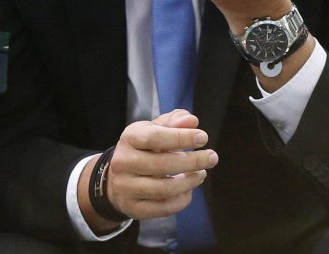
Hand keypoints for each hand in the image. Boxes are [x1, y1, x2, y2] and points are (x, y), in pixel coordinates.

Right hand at [79, 109, 217, 231]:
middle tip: (212, 157)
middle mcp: (123, 162)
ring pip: (163, 189)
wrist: (116, 177)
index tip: (203, 138)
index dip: (181, 137)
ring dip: (189, 182)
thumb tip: (191, 121)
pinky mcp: (132, 208)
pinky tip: (189, 190)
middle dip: (192, 162)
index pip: (155, 137)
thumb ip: (174, 122)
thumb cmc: (142, 148)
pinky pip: (162, 208)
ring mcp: (125, 187)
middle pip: (161, 165)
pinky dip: (181, 200)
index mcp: (129, 138)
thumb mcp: (154, 129)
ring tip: (201, 174)